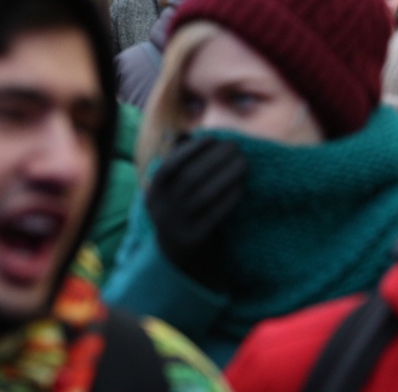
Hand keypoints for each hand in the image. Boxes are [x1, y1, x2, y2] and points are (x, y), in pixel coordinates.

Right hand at [145, 136, 245, 288]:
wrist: (179, 259)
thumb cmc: (183, 214)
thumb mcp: (174, 194)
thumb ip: (184, 169)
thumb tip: (206, 140)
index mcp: (153, 194)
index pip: (170, 166)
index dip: (191, 150)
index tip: (213, 139)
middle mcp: (160, 210)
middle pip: (189, 177)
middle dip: (215, 158)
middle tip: (236, 147)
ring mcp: (176, 226)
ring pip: (204, 194)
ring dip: (226, 175)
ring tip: (244, 163)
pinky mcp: (194, 240)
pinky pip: (215, 214)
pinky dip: (229, 198)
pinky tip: (242, 187)